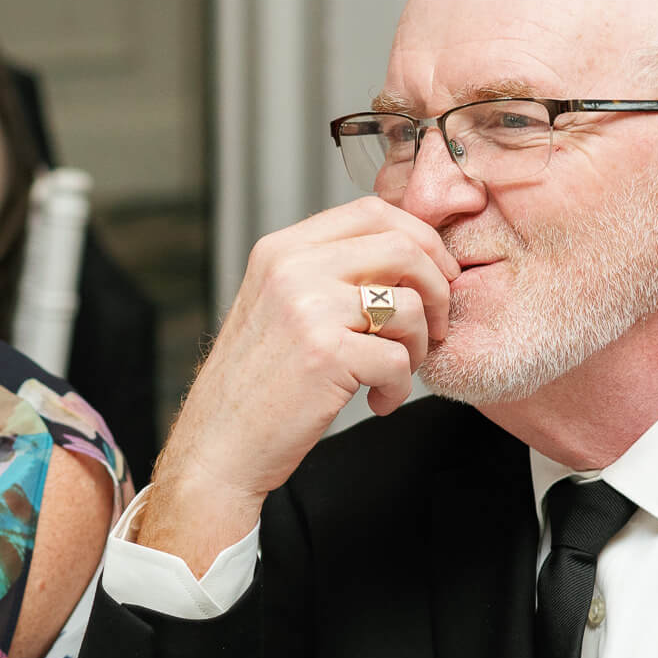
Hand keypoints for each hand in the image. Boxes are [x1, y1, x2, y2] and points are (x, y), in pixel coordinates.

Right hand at [138, 197, 454, 568]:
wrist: (219, 445)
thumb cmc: (258, 383)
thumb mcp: (280, 305)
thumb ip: (330, 273)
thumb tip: (411, 254)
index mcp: (282, 249)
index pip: (372, 211)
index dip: (420, 239)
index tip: (436, 275)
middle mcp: (292, 268)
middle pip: (403, 246)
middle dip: (438, 288)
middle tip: (437, 327)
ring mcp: (308, 308)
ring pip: (410, 305)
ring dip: (420, 345)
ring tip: (394, 374)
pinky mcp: (326, 355)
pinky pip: (399, 359)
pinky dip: (399, 387)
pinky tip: (377, 401)